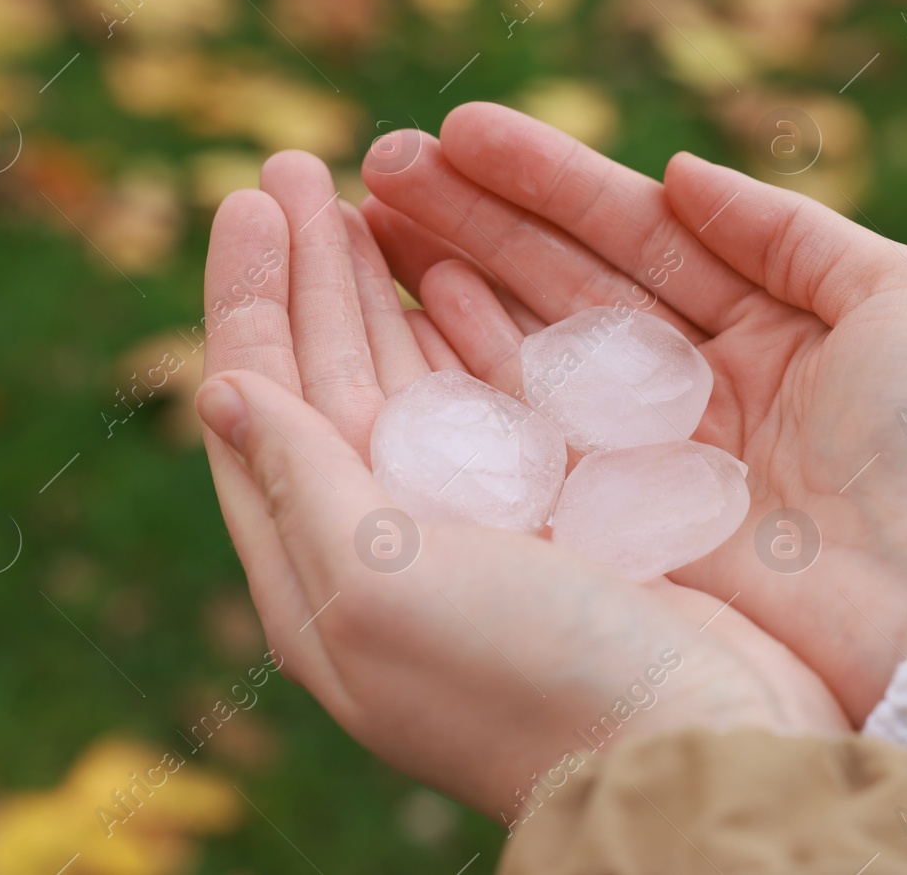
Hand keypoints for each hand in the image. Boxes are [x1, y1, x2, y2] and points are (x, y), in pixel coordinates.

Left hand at [195, 153, 848, 822]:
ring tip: (364, 192)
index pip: (258, 401)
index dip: (247, 294)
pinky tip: (457, 269)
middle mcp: (385, 542)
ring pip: (406, 376)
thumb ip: (298, 477)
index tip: (250, 195)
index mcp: (318, 568)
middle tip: (298, 163)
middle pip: (326, 374)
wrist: (689, 743)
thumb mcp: (376, 580)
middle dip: (309, 267)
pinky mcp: (553, 512)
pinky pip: (492, 398)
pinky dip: (469, 328)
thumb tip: (217, 390)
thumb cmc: (524, 675)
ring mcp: (472, 526)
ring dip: (379, 284)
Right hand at [359, 106, 906, 722]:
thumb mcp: (903, 297)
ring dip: (453, 274)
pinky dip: (472, 366)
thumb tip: (680, 169)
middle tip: (380, 161)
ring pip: (530, 339)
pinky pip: (530, 426)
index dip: (546, 177)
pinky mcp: (619, 515)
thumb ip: (787, 229)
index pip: (631, 228)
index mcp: (758, 317)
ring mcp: (648, 446)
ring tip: (372, 213)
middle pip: (561, 275)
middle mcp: (691, 375)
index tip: (460, 129)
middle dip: (473, 215)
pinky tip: (418, 304)